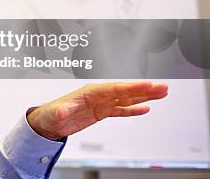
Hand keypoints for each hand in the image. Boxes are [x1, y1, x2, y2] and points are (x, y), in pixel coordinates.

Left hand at [27, 82, 168, 139]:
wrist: (47, 123)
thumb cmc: (49, 115)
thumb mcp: (54, 114)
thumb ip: (61, 111)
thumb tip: (64, 110)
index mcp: (89, 92)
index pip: (114, 89)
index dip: (131, 88)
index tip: (147, 86)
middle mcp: (97, 95)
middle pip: (124, 91)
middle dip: (143, 89)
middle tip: (162, 87)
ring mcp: (100, 103)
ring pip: (126, 98)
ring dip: (143, 97)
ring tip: (161, 93)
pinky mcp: (100, 112)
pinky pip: (120, 110)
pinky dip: (133, 109)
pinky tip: (146, 108)